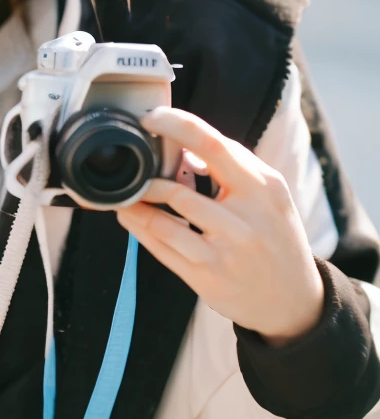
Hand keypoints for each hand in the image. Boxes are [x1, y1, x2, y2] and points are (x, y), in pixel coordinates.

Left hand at [117, 107, 324, 346]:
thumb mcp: (271, 196)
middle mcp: (246, 221)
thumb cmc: (276, 236)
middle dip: (146, 180)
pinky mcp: (207, 279)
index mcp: (263, 188)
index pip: (214, 146)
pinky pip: (162, 249)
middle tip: (131, 166)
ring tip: (124, 193)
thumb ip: (234, 168)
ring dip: (136, 205)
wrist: (294, 299)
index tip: (150, 119)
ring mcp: (225, 254)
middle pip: (178, 192)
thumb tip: (184, 147)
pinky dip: (139, 229)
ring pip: (163, 223)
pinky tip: (130, 217)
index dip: (176, 127)